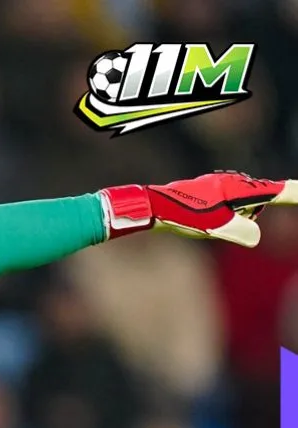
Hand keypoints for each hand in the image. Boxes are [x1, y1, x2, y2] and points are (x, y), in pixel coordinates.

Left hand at [102, 171, 297, 247]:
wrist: (152, 206)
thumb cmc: (182, 215)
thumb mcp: (213, 227)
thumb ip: (239, 231)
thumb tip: (255, 237)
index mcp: (239, 189)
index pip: (278, 192)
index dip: (297, 195)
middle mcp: (234, 183)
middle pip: (260, 202)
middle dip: (248, 216)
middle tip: (212, 223)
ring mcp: (222, 186)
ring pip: (243, 207)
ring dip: (231, 219)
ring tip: (202, 221)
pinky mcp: (212, 192)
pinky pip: (229, 207)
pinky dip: (223, 217)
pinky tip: (201, 219)